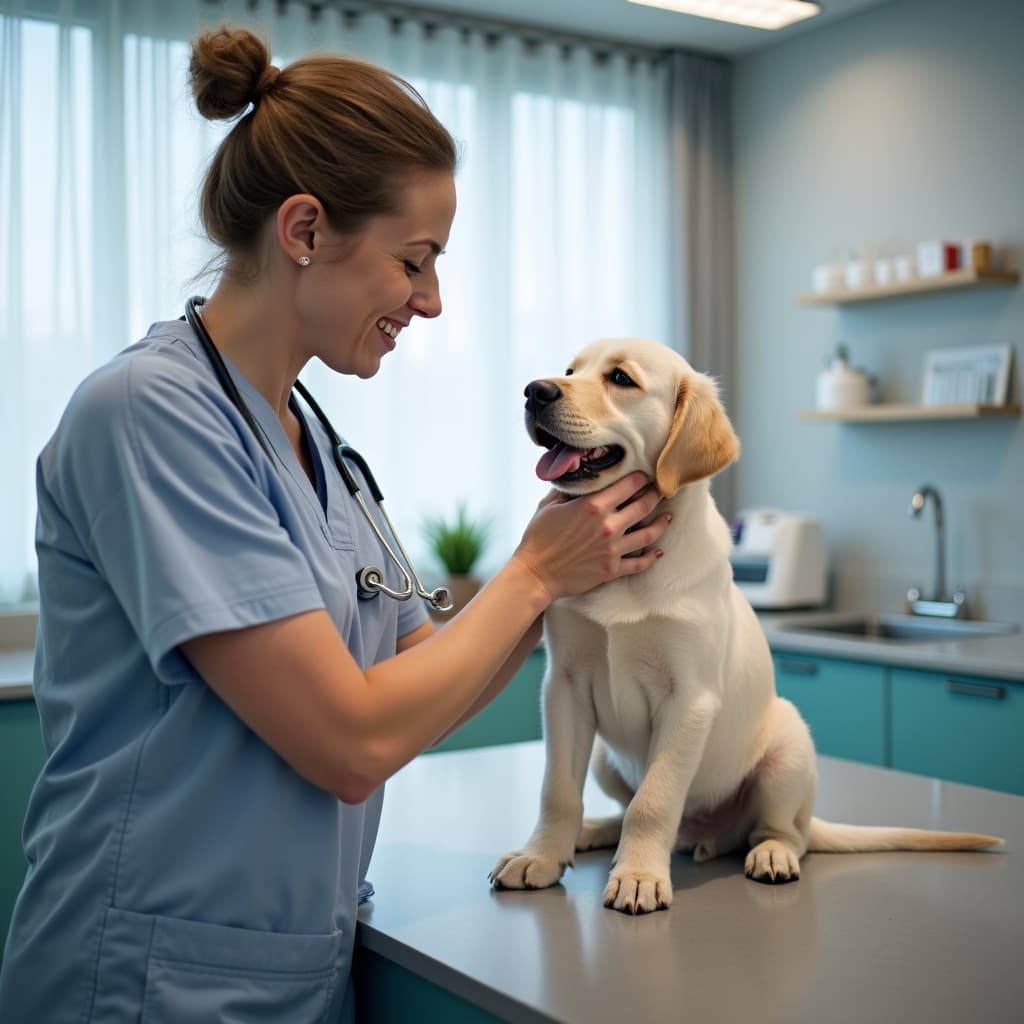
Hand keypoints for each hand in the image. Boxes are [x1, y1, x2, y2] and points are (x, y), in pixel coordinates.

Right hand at [512, 472, 670, 600]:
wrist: (535, 574)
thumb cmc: (538, 538)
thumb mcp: (549, 505)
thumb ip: (567, 490)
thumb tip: (577, 477)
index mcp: (593, 506)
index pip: (628, 485)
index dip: (640, 477)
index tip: (645, 475)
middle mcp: (608, 525)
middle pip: (644, 506)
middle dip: (656, 495)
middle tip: (662, 491)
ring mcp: (613, 549)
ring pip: (649, 534)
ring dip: (662, 523)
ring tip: (668, 517)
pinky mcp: (612, 569)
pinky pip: (639, 563)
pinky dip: (651, 557)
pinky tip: (658, 552)